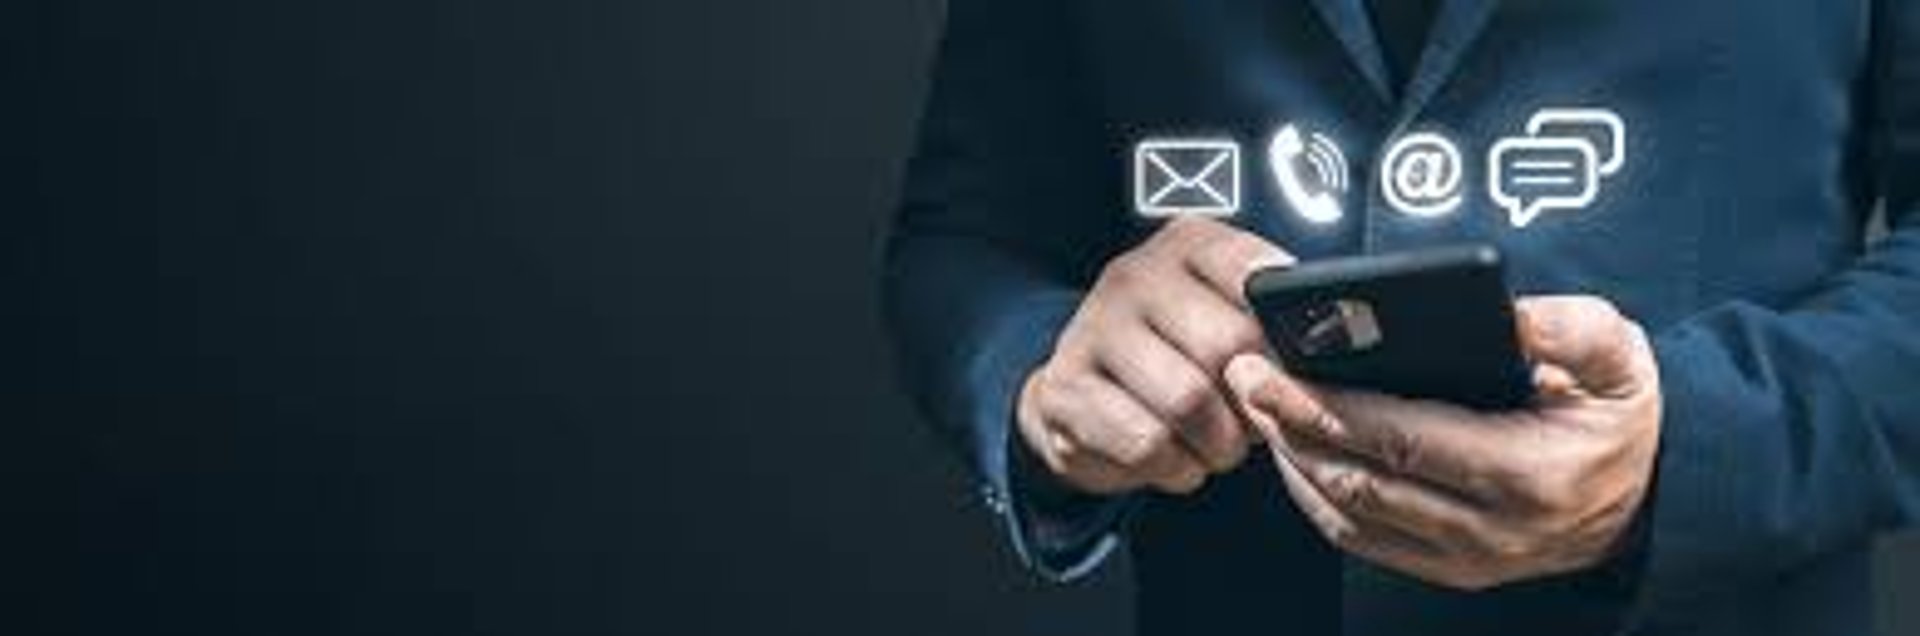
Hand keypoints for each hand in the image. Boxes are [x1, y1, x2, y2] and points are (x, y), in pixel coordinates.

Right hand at [1017, 217, 1292, 495]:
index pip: (1254, 271)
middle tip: (1255, 419)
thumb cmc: (1179, 356)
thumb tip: (1330, 352)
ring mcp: (1091, 329)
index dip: (1286, 330)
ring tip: (1217, 444)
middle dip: (1254, 399)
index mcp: (1185, 245)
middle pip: (1227, 345)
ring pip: (1188, 401)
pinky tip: (1174, 456)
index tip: (1294, 361)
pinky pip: (1146, 443)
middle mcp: (1133, 276)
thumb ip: (1276, 319)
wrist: (1085, 390)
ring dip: (1218, 443)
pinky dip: (1175, 466)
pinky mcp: (1064, 390)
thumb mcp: (1227, 317)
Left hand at [1225, 295, 1661, 589]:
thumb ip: (1569, 327)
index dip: (1326, 406)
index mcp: (1528, 472)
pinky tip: (1292, 452)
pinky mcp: (1452, 571)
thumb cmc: (1624, 418)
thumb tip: (1506, 313)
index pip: (1402, 439)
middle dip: (1290, 426)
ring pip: (1349, 516)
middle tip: (1243, 377)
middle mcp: (1492, 529)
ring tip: (1258, 407)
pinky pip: (1362, 539)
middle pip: (1359, 480)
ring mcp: (1469, 559)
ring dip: (1293, 461)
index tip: (1274, 370)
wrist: (1656, 499)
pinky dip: (1315, 497)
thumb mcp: (1621, 357)